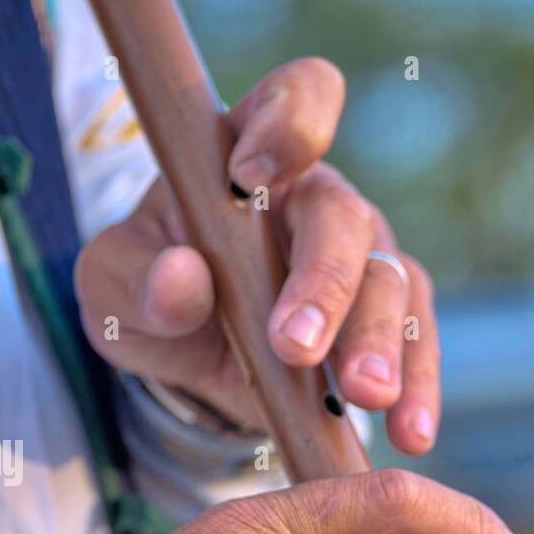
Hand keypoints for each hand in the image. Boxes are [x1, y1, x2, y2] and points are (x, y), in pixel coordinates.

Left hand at [75, 58, 439, 453]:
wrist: (196, 363)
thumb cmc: (152, 297)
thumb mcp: (114, 290)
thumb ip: (137, 281)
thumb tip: (182, 280)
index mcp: (252, 154)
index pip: (294, 101)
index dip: (286, 123)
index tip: (250, 174)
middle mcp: (319, 198)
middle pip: (343, 220)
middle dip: (324, 283)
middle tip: (295, 345)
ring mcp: (365, 258)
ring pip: (391, 284)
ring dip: (378, 344)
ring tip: (364, 397)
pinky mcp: (390, 319)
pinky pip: (418, 343)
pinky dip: (419, 388)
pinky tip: (413, 432)